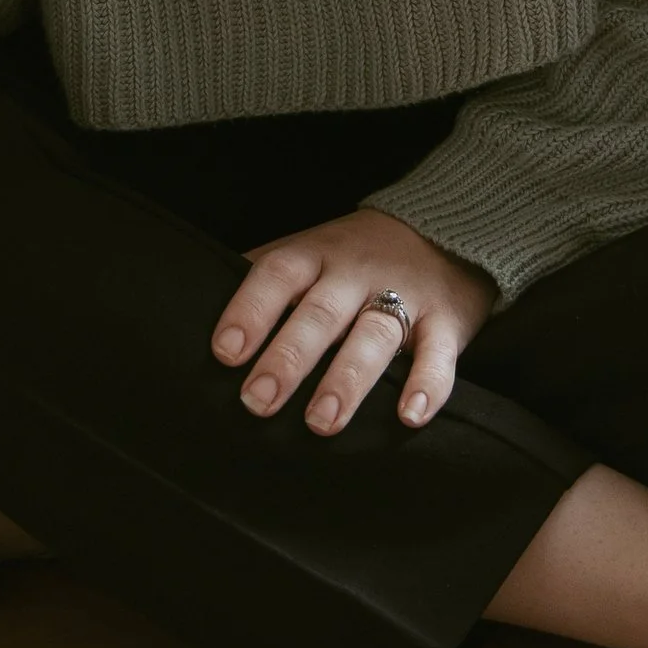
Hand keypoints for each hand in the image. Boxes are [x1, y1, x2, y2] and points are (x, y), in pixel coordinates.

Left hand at [213, 209, 495, 435]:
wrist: (451, 225)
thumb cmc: (358, 255)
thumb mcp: (310, 251)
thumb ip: (264, 279)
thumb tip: (196, 310)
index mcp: (317, 255)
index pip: (277, 275)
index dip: (249, 311)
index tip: (224, 353)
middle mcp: (357, 273)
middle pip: (320, 313)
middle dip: (288, 357)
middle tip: (259, 400)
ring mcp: (406, 295)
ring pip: (374, 336)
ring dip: (346, 380)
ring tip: (321, 422)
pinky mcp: (448, 322)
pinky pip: (439, 355)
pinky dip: (426, 386)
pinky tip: (408, 417)